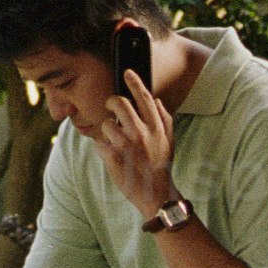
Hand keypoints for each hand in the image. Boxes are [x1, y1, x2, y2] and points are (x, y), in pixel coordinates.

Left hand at [83, 71, 175, 218]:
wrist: (156, 195)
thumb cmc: (161, 166)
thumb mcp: (168, 142)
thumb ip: (164, 119)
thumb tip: (156, 100)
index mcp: (155, 129)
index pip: (144, 98)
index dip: (134, 82)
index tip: (127, 72)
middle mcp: (141, 134)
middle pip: (119, 103)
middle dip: (111, 102)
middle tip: (111, 108)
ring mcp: (126, 146)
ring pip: (106, 123)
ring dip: (107, 130)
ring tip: (114, 139)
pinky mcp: (113, 158)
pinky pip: (99, 142)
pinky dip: (102, 147)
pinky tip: (110, 153)